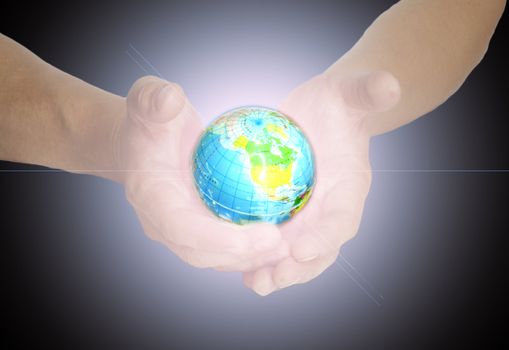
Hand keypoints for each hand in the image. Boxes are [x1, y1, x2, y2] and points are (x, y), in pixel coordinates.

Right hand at [115, 76, 281, 268]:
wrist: (143, 144)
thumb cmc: (150, 120)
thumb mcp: (147, 99)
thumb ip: (154, 98)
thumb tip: (170, 98)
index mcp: (150, 197)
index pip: (181, 227)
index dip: (218, 239)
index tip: (260, 234)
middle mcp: (161, 223)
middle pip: (200, 253)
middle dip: (241, 255)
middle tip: (281, 244)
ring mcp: (178, 230)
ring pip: (214, 257)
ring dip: (250, 258)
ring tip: (286, 247)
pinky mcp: (196, 229)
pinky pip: (223, 246)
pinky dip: (249, 248)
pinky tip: (280, 237)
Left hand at [219, 71, 399, 294]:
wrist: (327, 117)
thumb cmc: (339, 104)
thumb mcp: (351, 91)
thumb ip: (369, 91)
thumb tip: (388, 85)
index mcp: (351, 189)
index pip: (343, 218)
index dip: (325, 236)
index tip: (302, 248)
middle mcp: (332, 211)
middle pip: (319, 250)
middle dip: (297, 268)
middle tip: (271, 279)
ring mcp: (310, 218)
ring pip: (295, 255)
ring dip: (276, 273)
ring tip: (254, 283)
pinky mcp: (289, 216)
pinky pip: (275, 243)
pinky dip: (259, 257)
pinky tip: (235, 265)